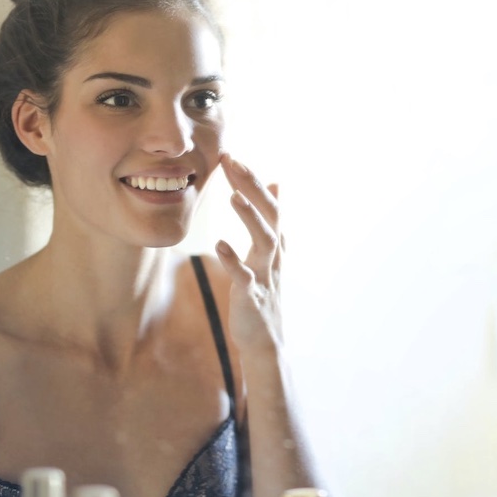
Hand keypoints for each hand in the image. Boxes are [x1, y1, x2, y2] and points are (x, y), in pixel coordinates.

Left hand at [216, 154, 285, 354]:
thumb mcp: (269, 252)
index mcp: (275, 243)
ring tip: (233, 197)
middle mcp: (274, 255)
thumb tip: (276, 183)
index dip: (252, 180)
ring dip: (251, 218)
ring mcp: (265, 276)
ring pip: (265, 242)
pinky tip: (219, 245)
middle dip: (252, 187)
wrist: (265, 341)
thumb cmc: (262, 292)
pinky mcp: (252, 297)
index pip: (268, 204)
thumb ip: (271, 218)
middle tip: (233, 161)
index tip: (232, 156)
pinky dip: (234, 261)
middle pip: (270, 215)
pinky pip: (244, 277)